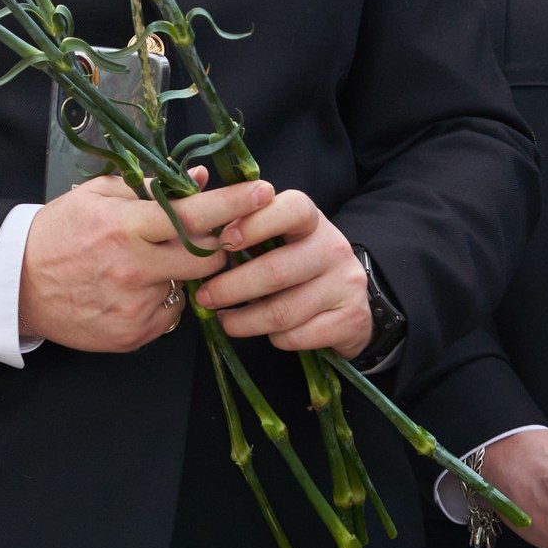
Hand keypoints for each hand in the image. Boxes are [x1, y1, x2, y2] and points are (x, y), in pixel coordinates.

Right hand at [17, 173, 260, 351]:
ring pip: (190, 289)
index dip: (234, 203)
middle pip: (207, 258)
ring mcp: (135, 306)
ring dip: (183, 275)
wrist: (17, 284)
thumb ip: (150, 188)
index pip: (194, 214)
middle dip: (214, 246)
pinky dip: (163, 302)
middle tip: (205, 238)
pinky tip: (135, 292)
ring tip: (152, 266)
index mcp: (126, 226)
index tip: (264, 192)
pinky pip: (170, 315)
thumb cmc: (59, 232)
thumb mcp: (98, 197)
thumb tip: (198, 180)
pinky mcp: (133, 335)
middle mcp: (135, 268)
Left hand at [198, 187, 369, 354]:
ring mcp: (346, 284)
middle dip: (232, 287)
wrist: (349, 302)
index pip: (291, 209)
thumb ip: (245, 227)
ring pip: (284, 311)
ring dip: (245, 320)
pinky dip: (275, 338)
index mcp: (312, 219)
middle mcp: (333, 247)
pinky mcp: (351, 320)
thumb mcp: (278, 238)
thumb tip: (195, 230)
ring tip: (225, 320)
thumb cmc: (296, 262)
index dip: (255, 224)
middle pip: (277, 270)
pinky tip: (264, 333)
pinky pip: (299, 336)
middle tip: (204, 297)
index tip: (223, 241)